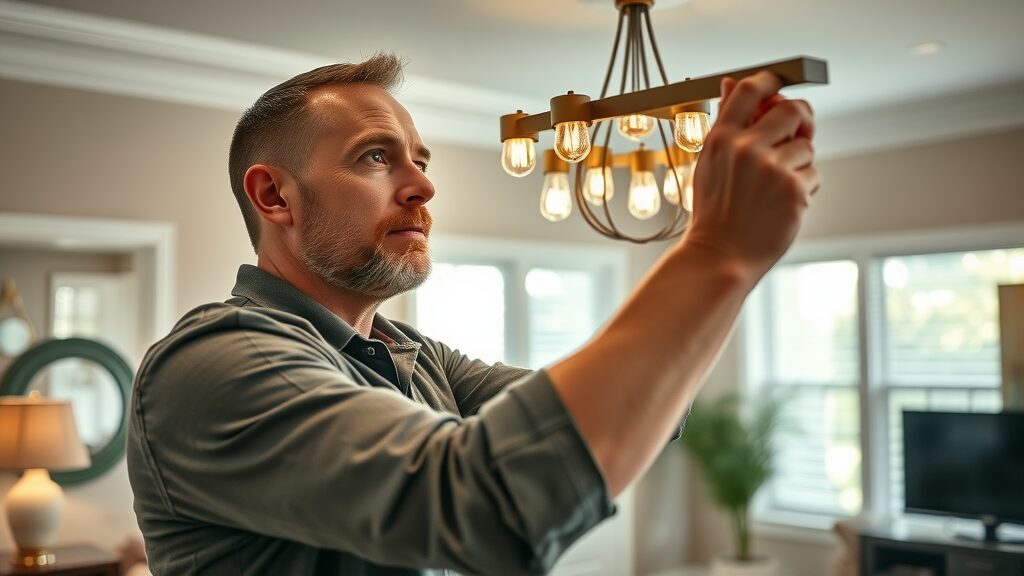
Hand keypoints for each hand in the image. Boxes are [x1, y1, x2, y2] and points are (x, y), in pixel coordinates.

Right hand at [684, 71, 818, 281]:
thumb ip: (725, 122)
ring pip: (806, 147)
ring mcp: (771, 169)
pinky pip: (813, 174)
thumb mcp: (709, 162)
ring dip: (799, 164)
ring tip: (775, 188)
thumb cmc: (715, 212)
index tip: (778, 84)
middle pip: (792, 110)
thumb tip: (730, 83)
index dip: (770, 81)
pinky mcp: (794, 190)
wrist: (719, 256)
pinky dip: (804, 188)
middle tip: (798, 135)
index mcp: (721, 138)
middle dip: (801, 120)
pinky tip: (781, 204)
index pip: (750, 90)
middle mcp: (746, 148)